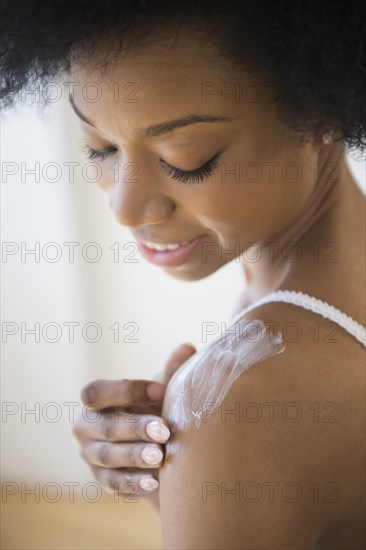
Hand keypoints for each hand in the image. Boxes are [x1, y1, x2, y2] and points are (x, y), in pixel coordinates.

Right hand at [72, 343, 195, 498]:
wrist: (156, 446)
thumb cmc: (154, 408)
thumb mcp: (162, 390)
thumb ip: (171, 370)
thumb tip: (186, 348)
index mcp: (96, 400)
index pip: (95, 392)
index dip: (125, 391)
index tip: (162, 391)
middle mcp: (87, 427)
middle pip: (104, 426)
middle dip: (134, 427)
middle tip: (164, 430)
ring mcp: (91, 455)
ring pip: (107, 456)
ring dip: (134, 455)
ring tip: (160, 456)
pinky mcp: (103, 480)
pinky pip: (113, 483)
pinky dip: (132, 483)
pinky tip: (154, 482)